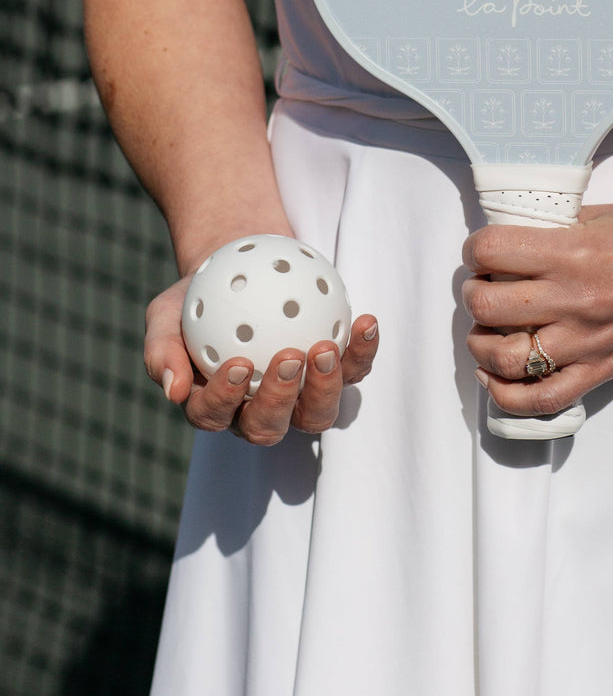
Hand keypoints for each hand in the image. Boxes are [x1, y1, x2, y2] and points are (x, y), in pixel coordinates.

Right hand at [144, 272, 379, 444]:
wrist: (242, 268)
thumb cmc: (198, 298)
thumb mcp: (165, 315)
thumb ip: (162, 352)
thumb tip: (173, 391)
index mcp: (216, 406)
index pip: (215, 416)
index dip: (226, 398)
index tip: (238, 362)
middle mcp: (258, 411)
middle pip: (269, 427)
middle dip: (281, 400)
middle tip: (288, 356)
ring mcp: (301, 397)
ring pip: (317, 414)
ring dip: (326, 387)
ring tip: (326, 347)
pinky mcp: (335, 373)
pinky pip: (354, 370)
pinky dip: (363, 350)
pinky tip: (366, 321)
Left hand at [462, 196, 612, 416]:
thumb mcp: (603, 214)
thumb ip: (555, 228)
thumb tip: (513, 241)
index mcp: (574, 252)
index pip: (491, 252)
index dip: (476, 249)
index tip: (483, 250)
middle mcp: (576, 300)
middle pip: (487, 306)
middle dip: (473, 293)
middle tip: (484, 284)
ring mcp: (590, 341)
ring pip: (505, 358)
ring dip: (481, 342)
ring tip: (488, 327)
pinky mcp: (605, 368)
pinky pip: (544, 399)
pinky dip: (507, 394)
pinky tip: (494, 374)